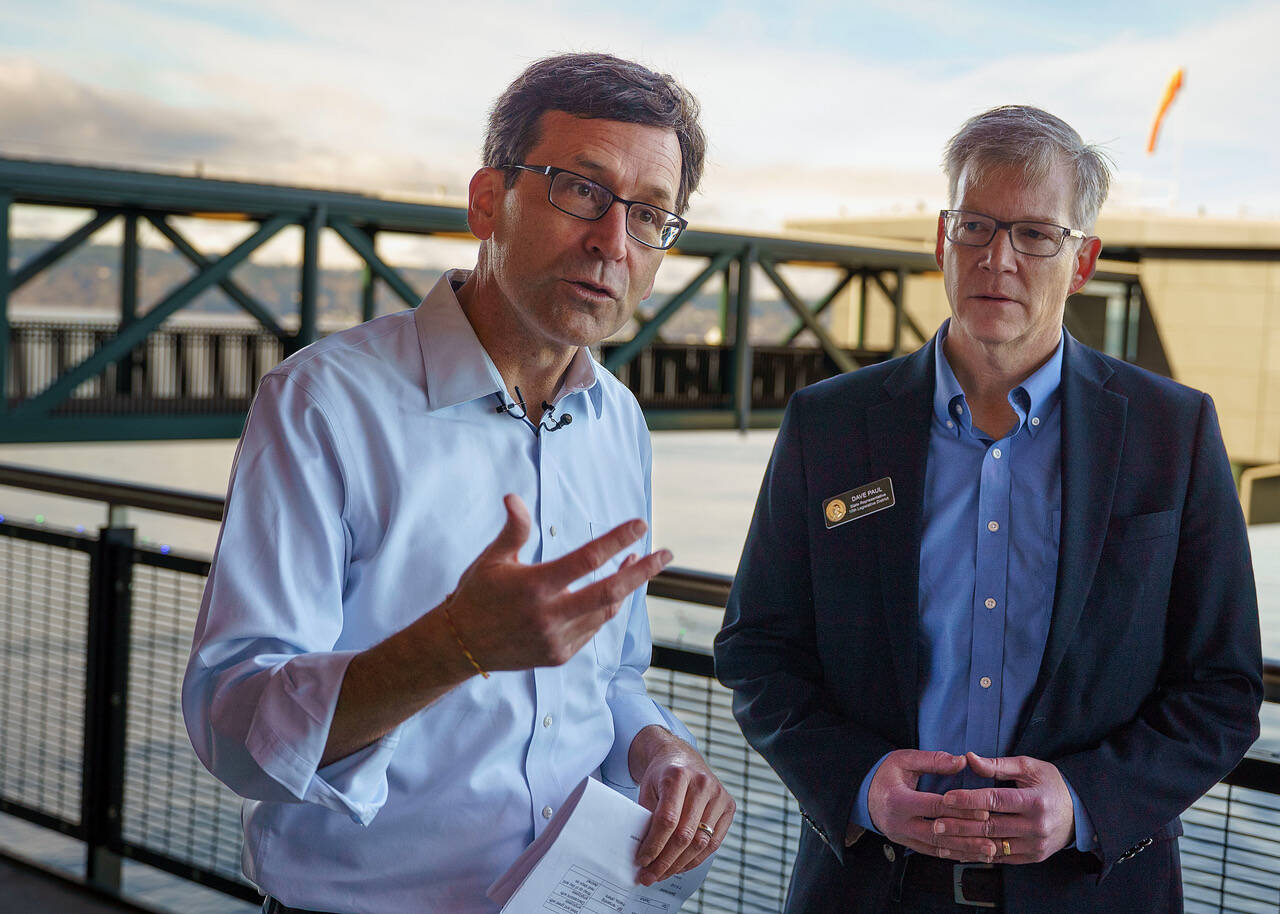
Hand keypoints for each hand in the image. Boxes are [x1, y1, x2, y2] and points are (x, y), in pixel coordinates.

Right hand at [447, 494, 670, 671]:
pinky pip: (592, 629)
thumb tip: (514, 497)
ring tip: (636, 565)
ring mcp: (557, 639)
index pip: (587, 559)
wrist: (460, 646)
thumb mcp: (493, 559)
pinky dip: (604, 608)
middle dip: (644, 572)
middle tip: (666, 554)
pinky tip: (608, 591)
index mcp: (534, 586)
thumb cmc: (477, 595)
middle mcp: (549, 616)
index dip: (617, 541)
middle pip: (610, 591)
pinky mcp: (559, 655)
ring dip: (624, 587)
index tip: (640, 525)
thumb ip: (513, 530)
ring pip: (605, 611)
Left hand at [630, 726, 734, 885]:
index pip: (667, 819)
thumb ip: (647, 818)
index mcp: (678, 774)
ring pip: (701, 842)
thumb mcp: (648, 789)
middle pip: (685, 834)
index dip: (654, 845)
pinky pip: (714, 842)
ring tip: (662, 875)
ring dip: (679, 865)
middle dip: (665, 861)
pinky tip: (680, 866)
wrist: (682, 757)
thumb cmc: (662, 776)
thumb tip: (644, 856)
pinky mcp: (729, 805)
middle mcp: (702, 783)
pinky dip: (696, 859)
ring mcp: (719, 794)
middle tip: (649, 876)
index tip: (641, 861)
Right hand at [867, 750, 990, 859]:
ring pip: (937, 847)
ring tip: (989, 851)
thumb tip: (962, 761)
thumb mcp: (904, 760)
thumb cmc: (885, 773)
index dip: (960, 810)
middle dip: (967, 836)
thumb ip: (933, 760)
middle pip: (938, 832)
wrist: (861, 793)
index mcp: (897, 800)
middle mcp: (899, 823)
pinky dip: (953, 854)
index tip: (985, 811)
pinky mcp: (905, 844)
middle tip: (992, 837)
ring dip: (964, 850)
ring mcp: (901, 837)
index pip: (934, 807)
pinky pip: (932, 852)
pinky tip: (971, 855)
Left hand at [934, 752, 1074, 863]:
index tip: (947, 798)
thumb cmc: (1050, 784)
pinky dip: (979, 855)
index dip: (969, 800)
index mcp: (1035, 801)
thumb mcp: (1029, 767)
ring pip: (993, 846)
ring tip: (941, 840)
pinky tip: (958, 851)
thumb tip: (969, 758)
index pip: (996, 800)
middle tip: (936, 823)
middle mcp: (1037, 826)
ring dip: (964, 844)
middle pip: (991, 826)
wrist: (1079, 812)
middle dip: (960, 825)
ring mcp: (1036, 845)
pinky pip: (1002, 858)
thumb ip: (998, 765)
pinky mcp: (1033, 857)